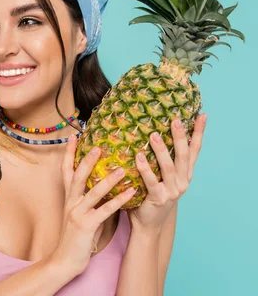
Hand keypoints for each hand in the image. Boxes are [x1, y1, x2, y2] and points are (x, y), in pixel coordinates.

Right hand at [52, 134, 135, 274]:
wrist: (65, 260)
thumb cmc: (76, 237)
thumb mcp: (79, 214)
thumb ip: (88, 200)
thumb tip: (103, 185)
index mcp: (69, 198)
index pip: (66, 170)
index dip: (69, 153)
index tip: (73, 136)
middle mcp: (71, 202)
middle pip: (78, 175)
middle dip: (87, 160)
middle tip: (98, 145)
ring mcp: (77, 213)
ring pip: (93, 191)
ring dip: (108, 179)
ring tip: (123, 168)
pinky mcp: (86, 225)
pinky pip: (105, 210)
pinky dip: (119, 200)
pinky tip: (131, 191)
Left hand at [129, 114, 207, 230]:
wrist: (149, 224)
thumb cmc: (152, 195)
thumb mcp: (162, 176)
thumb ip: (162, 159)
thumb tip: (152, 131)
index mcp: (185, 174)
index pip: (195, 150)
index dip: (199, 133)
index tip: (202, 116)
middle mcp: (183, 181)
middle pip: (184, 156)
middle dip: (181, 137)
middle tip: (176, 120)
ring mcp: (172, 191)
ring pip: (169, 167)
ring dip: (161, 150)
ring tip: (153, 135)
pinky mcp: (158, 198)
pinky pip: (152, 181)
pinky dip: (145, 168)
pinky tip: (139, 156)